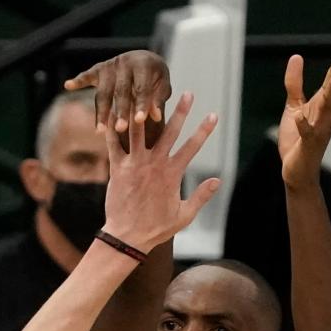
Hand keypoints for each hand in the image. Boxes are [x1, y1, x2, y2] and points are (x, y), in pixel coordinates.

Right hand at [65, 50, 171, 137]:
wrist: (144, 59)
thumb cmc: (155, 78)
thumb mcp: (162, 86)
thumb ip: (158, 100)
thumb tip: (155, 116)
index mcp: (144, 65)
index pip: (142, 87)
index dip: (142, 104)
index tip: (140, 121)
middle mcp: (125, 62)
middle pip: (121, 91)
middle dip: (120, 111)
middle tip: (120, 129)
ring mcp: (110, 65)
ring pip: (103, 91)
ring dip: (101, 112)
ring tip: (99, 131)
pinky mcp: (99, 68)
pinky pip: (87, 75)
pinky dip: (78, 80)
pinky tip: (68, 86)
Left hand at [101, 92, 218, 251]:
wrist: (127, 237)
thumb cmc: (156, 228)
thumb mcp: (184, 215)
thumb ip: (201, 196)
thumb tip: (218, 180)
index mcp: (172, 174)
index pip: (192, 147)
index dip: (204, 130)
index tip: (213, 115)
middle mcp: (154, 164)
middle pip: (169, 132)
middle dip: (180, 111)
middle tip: (188, 93)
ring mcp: (135, 164)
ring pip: (140, 132)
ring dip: (143, 112)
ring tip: (144, 92)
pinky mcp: (117, 168)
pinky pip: (114, 145)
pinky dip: (112, 129)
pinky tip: (112, 113)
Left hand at [278, 43, 330, 190]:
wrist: (296, 171)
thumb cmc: (297, 140)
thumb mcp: (294, 106)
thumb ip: (295, 83)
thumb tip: (296, 57)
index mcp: (323, 104)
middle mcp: (326, 114)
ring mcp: (320, 129)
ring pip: (329, 106)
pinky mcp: (308, 144)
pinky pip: (307, 133)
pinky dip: (304, 125)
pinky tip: (299, 117)